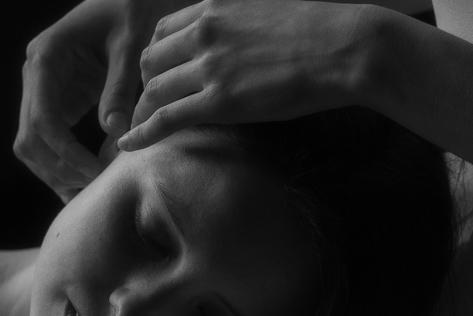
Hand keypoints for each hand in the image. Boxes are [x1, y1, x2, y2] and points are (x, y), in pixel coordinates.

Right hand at [15, 0, 186, 201]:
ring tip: (92, 188)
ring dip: (57, 172)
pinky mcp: (59, 103)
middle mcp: (36, 76)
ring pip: (32, 146)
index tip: (93, 171)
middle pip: (30, 138)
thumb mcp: (131, 45)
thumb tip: (113, 130)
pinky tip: (83, 185)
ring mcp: (43, 91)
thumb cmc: (131, 12)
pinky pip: (49, 142)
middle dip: (59, 167)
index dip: (65, 152)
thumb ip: (121, 87)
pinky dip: (63, 166)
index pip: (42, 117)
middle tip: (96, 184)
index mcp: (46, 57)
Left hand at [117, 0, 372, 151]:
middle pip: (150, 61)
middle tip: (151, 107)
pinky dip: (141, 133)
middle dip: (145, 86)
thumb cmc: (321, 32)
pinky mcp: (220, 101)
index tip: (159, 76)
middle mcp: (204, 32)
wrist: (345, 48)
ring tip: (140, 130)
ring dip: (143, 112)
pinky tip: (127, 146)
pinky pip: (166, 118)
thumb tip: (240, 43)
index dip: (156, 58)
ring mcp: (210, 67)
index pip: (163, 30)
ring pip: (154, 90)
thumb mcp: (267, 13)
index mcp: (214, 8)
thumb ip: (240, 25)